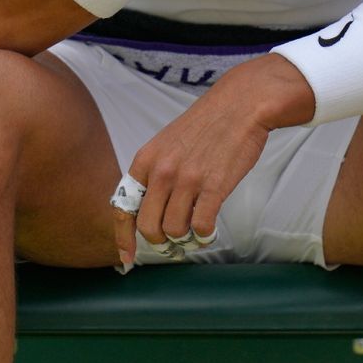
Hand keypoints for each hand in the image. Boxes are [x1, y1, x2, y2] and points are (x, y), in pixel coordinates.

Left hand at [110, 56, 310, 267]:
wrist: (239, 105)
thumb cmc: (206, 125)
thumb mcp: (167, 143)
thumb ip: (155, 173)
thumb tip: (150, 208)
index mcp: (145, 160)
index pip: (123, 208)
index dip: (123, 238)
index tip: (128, 257)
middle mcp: (162, 171)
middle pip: (148, 226)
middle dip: (159, 241)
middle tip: (172, 240)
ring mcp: (188, 179)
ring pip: (174, 230)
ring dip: (185, 238)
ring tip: (195, 229)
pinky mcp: (214, 186)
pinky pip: (201, 226)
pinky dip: (204, 235)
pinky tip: (209, 230)